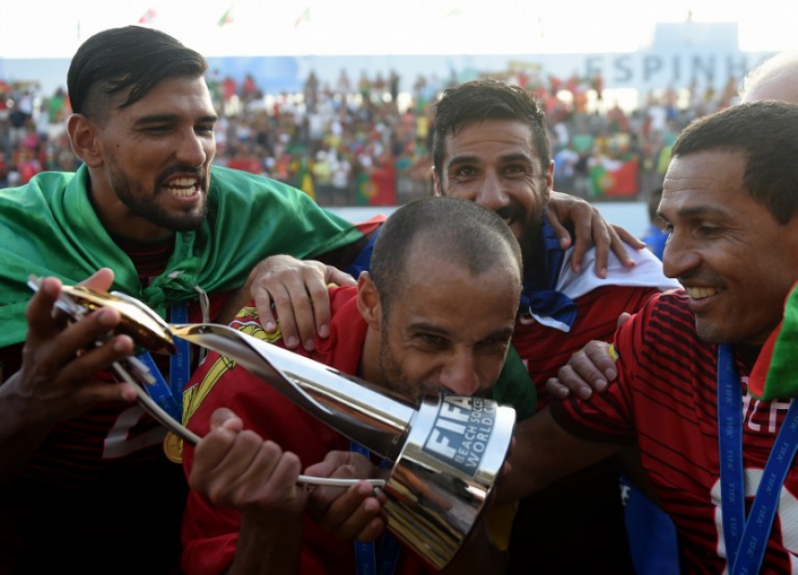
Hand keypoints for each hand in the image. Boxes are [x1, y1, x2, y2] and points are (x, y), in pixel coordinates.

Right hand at [3, 269, 136, 425]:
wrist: (29, 403)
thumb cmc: (49, 354)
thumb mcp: (56, 329)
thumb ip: (79, 300)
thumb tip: (107, 272)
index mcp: (41, 336)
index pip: (38, 315)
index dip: (44, 299)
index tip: (53, 282)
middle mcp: (49, 357)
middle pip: (68, 340)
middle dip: (90, 326)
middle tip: (111, 313)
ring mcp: (62, 379)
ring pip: (85, 366)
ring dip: (107, 354)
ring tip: (127, 343)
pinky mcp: (77, 399)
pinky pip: (98, 395)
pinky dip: (115, 393)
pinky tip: (132, 391)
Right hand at [189, 408, 307, 527]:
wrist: (267, 519)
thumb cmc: (245, 478)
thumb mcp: (224, 452)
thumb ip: (220, 425)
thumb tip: (233, 422)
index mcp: (201, 478)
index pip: (221, 435)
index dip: (233, 435)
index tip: (236, 450)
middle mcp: (219, 490)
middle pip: (248, 439)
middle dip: (257, 446)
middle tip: (255, 465)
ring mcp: (245, 495)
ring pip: (270, 448)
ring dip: (274, 456)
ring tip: (269, 473)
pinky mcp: (272, 497)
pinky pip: (289, 460)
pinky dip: (290, 465)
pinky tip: (283, 479)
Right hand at [248, 255, 355, 350]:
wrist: (273, 262)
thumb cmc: (303, 273)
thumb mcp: (323, 271)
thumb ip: (341, 279)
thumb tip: (361, 288)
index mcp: (311, 272)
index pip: (319, 294)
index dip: (322, 314)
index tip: (324, 334)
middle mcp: (293, 274)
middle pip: (301, 302)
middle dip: (306, 325)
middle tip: (309, 345)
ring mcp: (275, 280)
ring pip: (282, 304)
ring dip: (288, 326)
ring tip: (293, 344)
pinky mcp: (259, 286)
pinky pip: (261, 302)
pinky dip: (265, 316)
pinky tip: (270, 330)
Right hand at [304, 450, 385, 541]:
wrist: (376, 476)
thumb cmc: (353, 467)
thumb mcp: (339, 460)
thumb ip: (326, 466)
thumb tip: (311, 473)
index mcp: (314, 499)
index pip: (318, 499)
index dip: (334, 486)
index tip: (349, 470)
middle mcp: (324, 517)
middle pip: (334, 515)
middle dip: (351, 500)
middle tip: (367, 486)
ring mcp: (341, 528)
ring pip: (348, 528)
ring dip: (363, 513)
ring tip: (376, 500)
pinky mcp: (358, 535)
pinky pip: (363, 537)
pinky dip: (372, 528)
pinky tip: (379, 517)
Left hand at [546, 191, 645, 277]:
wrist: (552, 198)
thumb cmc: (548, 208)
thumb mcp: (547, 215)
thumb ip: (557, 230)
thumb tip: (566, 246)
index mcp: (581, 209)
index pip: (584, 235)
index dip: (580, 252)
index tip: (575, 269)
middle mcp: (595, 213)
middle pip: (602, 237)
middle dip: (603, 257)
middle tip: (602, 275)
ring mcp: (601, 218)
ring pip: (614, 236)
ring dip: (622, 252)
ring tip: (631, 266)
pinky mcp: (603, 223)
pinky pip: (618, 231)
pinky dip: (629, 239)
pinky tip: (641, 247)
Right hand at [546, 313, 630, 398]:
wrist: (606, 394)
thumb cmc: (614, 374)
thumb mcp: (621, 358)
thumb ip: (623, 338)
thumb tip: (625, 315)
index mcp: (593, 350)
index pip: (594, 349)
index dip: (603, 362)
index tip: (613, 376)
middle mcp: (578, 359)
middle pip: (579, 361)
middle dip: (591, 374)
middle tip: (603, 387)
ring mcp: (567, 371)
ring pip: (566, 372)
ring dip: (576, 383)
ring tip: (588, 394)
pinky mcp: (557, 385)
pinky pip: (552, 384)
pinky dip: (557, 388)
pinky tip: (566, 395)